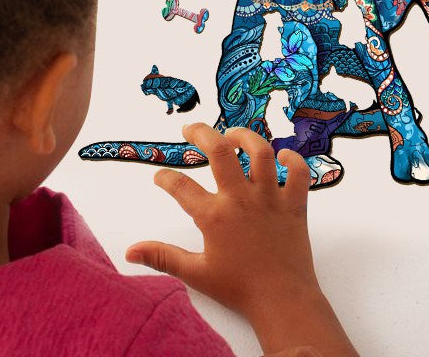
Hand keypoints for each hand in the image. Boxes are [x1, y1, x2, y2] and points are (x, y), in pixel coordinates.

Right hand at [126, 123, 356, 356]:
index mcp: (215, 215)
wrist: (281, 299)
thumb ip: (163, 257)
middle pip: (220, 151)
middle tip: (190, 129)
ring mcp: (271, 197)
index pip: (181, 187)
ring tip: (232, 134)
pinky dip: (294, 159)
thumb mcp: (195, 274)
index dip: (166, 178)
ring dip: (246, 137)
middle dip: (202, 134)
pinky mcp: (295, 203)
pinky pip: (299, 172)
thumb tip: (130, 252)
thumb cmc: (238, 287)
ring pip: (261, 152)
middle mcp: (241, 198)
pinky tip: (282, 155)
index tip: (160, 175)